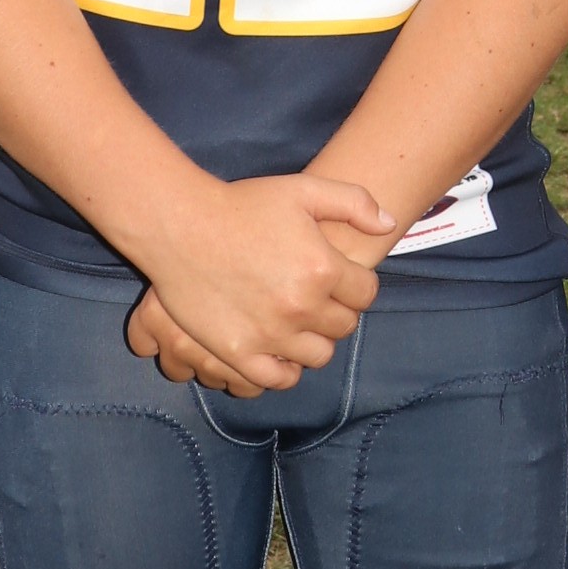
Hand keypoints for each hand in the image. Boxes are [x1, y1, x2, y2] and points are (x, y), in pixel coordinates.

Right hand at [127, 172, 386, 393]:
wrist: (180, 226)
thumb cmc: (243, 204)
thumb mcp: (303, 189)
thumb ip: (354, 202)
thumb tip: (387, 224)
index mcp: (323, 268)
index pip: (366, 293)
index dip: (356, 283)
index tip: (338, 276)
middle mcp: (302, 307)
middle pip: (344, 325)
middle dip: (336, 310)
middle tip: (315, 297)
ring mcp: (271, 334)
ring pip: (318, 355)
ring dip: (314, 340)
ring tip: (297, 322)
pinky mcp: (240, 353)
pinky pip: (279, 379)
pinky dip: (286, 369)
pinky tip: (279, 349)